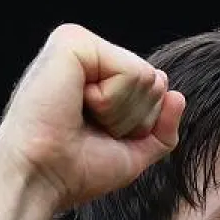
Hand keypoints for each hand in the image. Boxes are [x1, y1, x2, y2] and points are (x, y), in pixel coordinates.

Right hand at [0, 24, 185, 211]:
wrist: (42, 179)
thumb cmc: (75, 170)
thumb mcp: (132, 153)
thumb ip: (161, 128)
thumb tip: (178, 95)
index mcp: (96, 76)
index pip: (154, 90)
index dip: (139, 125)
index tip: (99, 136)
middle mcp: (87, 55)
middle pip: (154, 82)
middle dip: (133, 118)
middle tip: (89, 129)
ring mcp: (79, 44)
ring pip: (146, 77)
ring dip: (120, 113)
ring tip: (80, 118)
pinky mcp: (73, 41)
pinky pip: (131, 71)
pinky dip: (112, 101)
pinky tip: (78, 104)